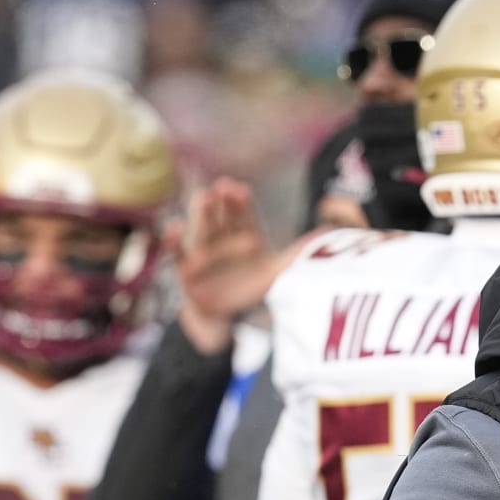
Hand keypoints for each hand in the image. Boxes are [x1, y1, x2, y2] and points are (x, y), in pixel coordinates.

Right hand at [168, 179, 312, 353]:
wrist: (226, 312)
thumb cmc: (251, 287)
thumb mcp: (275, 274)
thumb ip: (294, 257)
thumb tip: (325, 239)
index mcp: (245, 236)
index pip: (244, 216)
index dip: (241, 203)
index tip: (239, 189)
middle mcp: (223, 238)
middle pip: (223, 216)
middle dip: (223, 202)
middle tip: (223, 187)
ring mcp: (204, 251)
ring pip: (202, 229)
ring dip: (202, 214)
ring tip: (205, 198)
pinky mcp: (187, 268)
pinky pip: (178, 252)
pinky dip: (173, 240)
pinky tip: (173, 227)